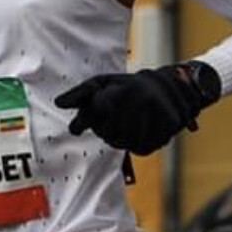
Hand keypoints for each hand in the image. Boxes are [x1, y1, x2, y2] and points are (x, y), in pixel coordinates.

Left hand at [55, 62, 219, 155]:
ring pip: (124, 144)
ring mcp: (153, 115)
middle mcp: (137, 102)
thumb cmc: (128, 86)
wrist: (173, 85)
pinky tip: (140, 130)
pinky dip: (137, 144)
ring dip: (121, 138)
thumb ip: (80, 93)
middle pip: (106, 134)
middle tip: (113, 118)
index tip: (76, 128)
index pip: (90, 115)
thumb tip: (58, 103)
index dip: (81, 123)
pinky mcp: (167, 127)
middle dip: (105, 130)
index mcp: (118, 90)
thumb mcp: (103, 83)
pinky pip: (141, 149)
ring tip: (128, 122)